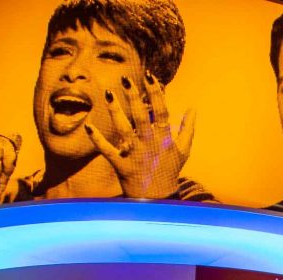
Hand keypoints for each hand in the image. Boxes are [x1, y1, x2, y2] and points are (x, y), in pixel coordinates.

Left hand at [84, 71, 193, 198]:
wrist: (158, 200)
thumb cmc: (169, 171)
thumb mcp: (183, 151)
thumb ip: (187, 129)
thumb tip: (193, 108)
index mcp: (164, 140)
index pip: (161, 112)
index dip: (156, 93)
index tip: (150, 76)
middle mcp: (149, 145)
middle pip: (140, 117)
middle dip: (134, 97)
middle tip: (126, 79)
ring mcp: (135, 155)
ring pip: (123, 130)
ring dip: (115, 111)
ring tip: (109, 93)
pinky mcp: (121, 165)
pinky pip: (107, 151)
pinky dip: (97, 139)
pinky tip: (89, 125)